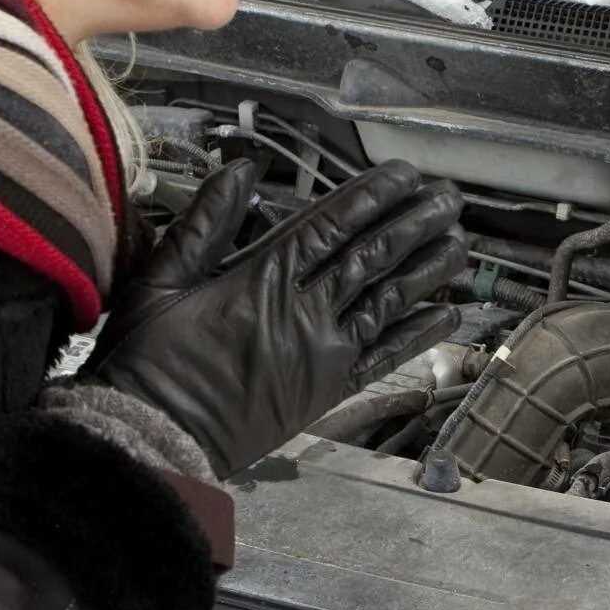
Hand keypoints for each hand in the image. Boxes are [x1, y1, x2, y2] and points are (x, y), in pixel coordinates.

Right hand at [92, 158, 466, 478]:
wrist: (152, 440)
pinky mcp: (327, 392)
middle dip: (415, 223)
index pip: (334, 224)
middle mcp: (303, 312)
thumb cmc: (148, 362)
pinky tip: (446, 315)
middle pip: (373, 256)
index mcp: (264, 278)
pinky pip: (383, 358)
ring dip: (428, 270)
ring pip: (388, 301)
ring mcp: (322, 354)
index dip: (377, 196)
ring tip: (461, 244)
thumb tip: (241, 169)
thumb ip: (205, 222)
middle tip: (449, 199)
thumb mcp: (161, 280)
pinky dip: (417, 335)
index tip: (407, 175)